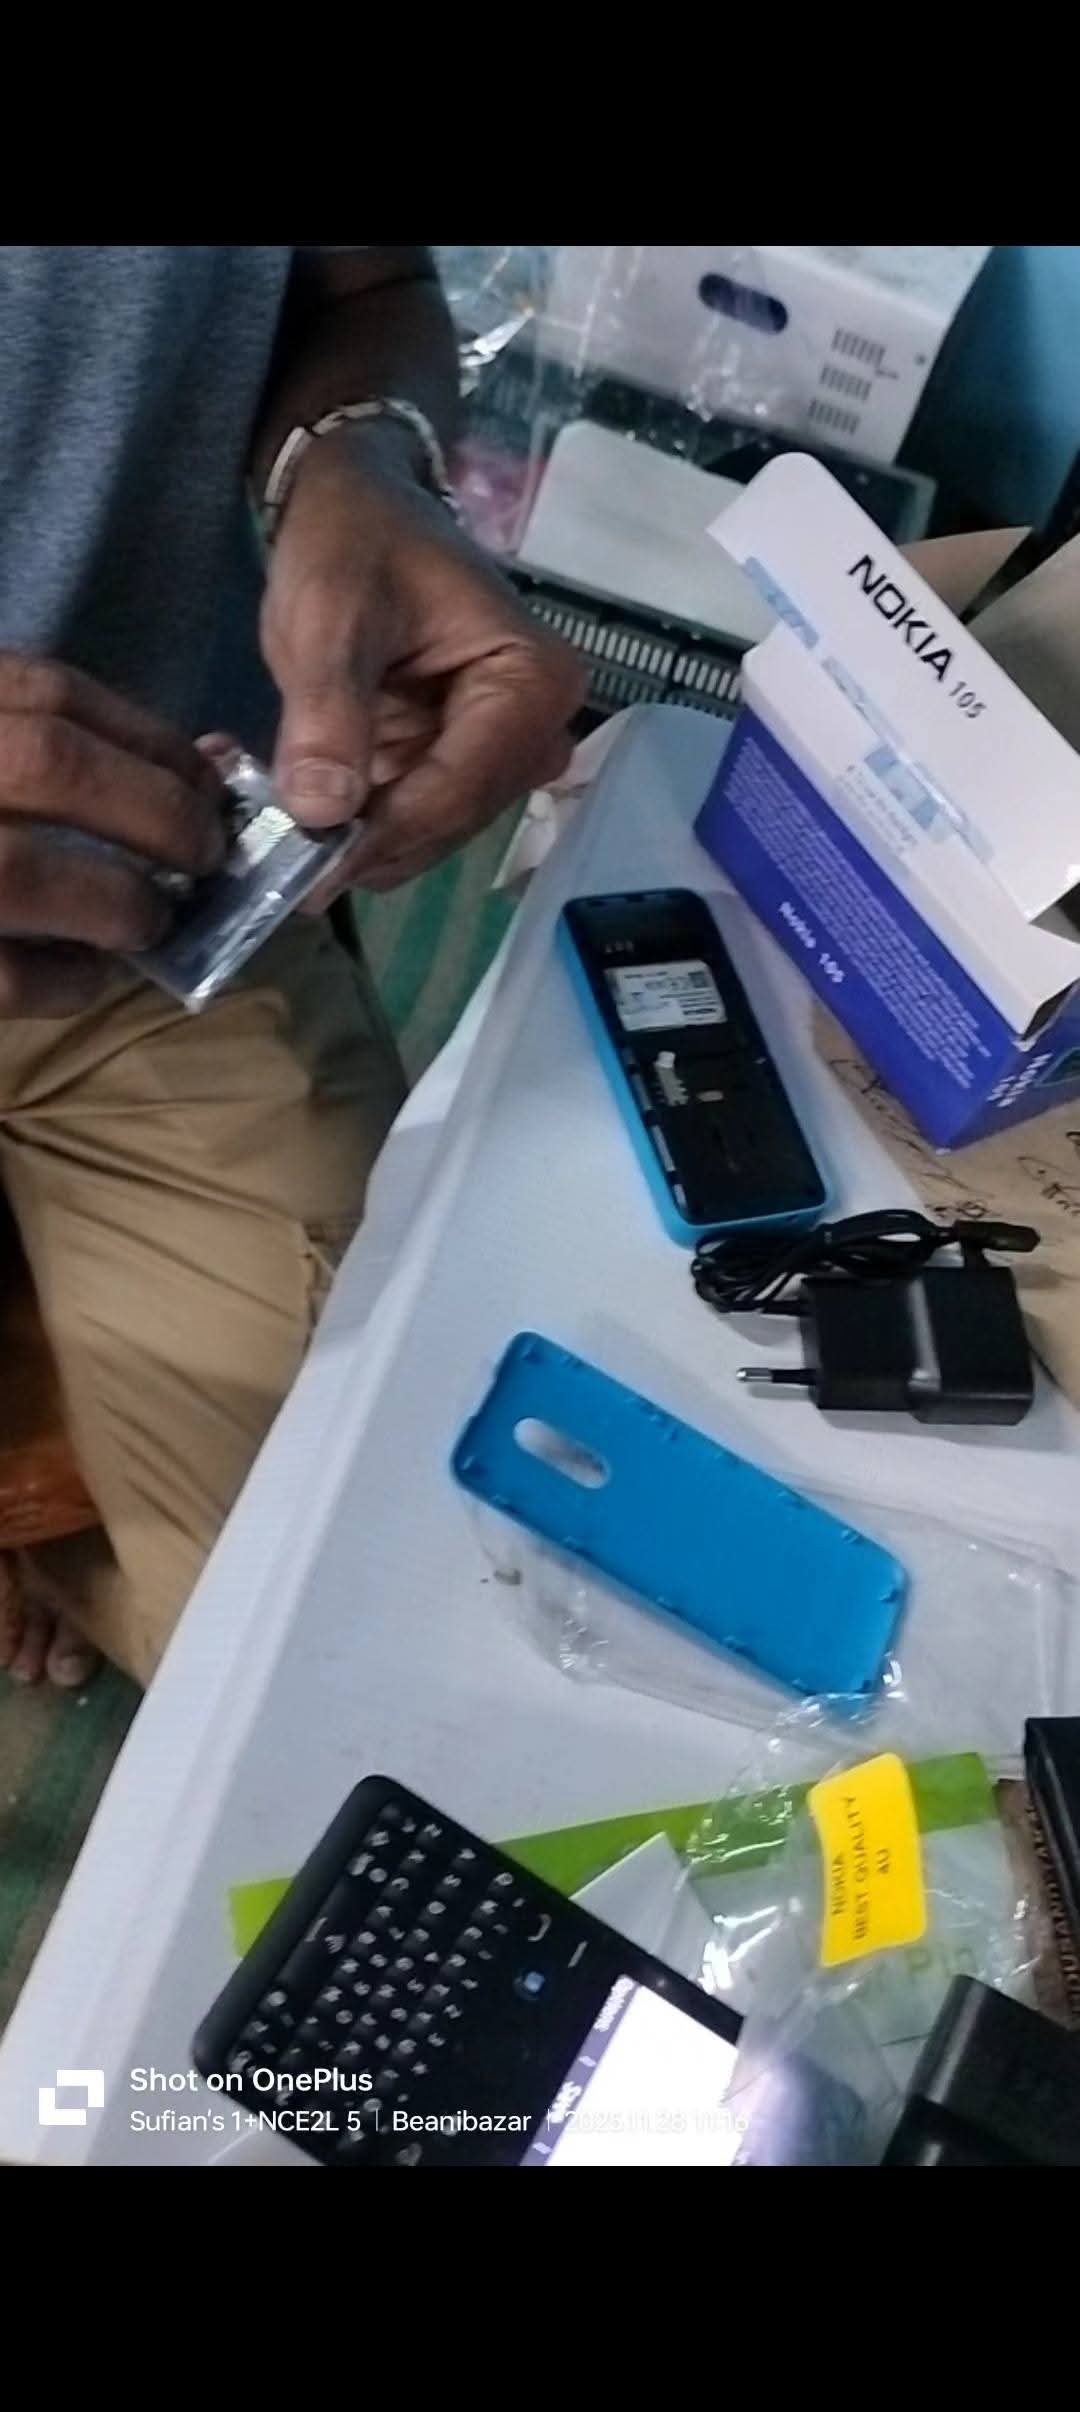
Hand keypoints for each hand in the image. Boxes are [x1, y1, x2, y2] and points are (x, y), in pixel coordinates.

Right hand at [0, 656, 224, 1014]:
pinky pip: (2, 975)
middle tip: (204, 852)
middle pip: (46, 763)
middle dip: (152, 809)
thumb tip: (194, 769)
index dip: (148, 739)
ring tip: (150, 920)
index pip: (46, 692)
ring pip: (20, 871)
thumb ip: (35, 740)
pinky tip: (88, 975)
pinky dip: (65, 978)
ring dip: (116, 900)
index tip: (205, 778)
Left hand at [261, 429, 585, 898]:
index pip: (460, 790)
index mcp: (532, 683)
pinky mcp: (454, 764)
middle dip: (365, 844)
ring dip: (352, 840)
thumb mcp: (331, 614)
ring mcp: (496, 753)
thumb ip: (329, 713)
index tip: (306, 871)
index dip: (383, 836)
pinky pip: (404, 814)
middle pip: (448, 820)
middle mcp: (534, 730)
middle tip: (274, 861)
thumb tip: (321, 814)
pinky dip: (349, 822)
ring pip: (423, 830)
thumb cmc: (353, 541)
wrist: (351, 507)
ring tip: (271, 834)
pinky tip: (290, 815)